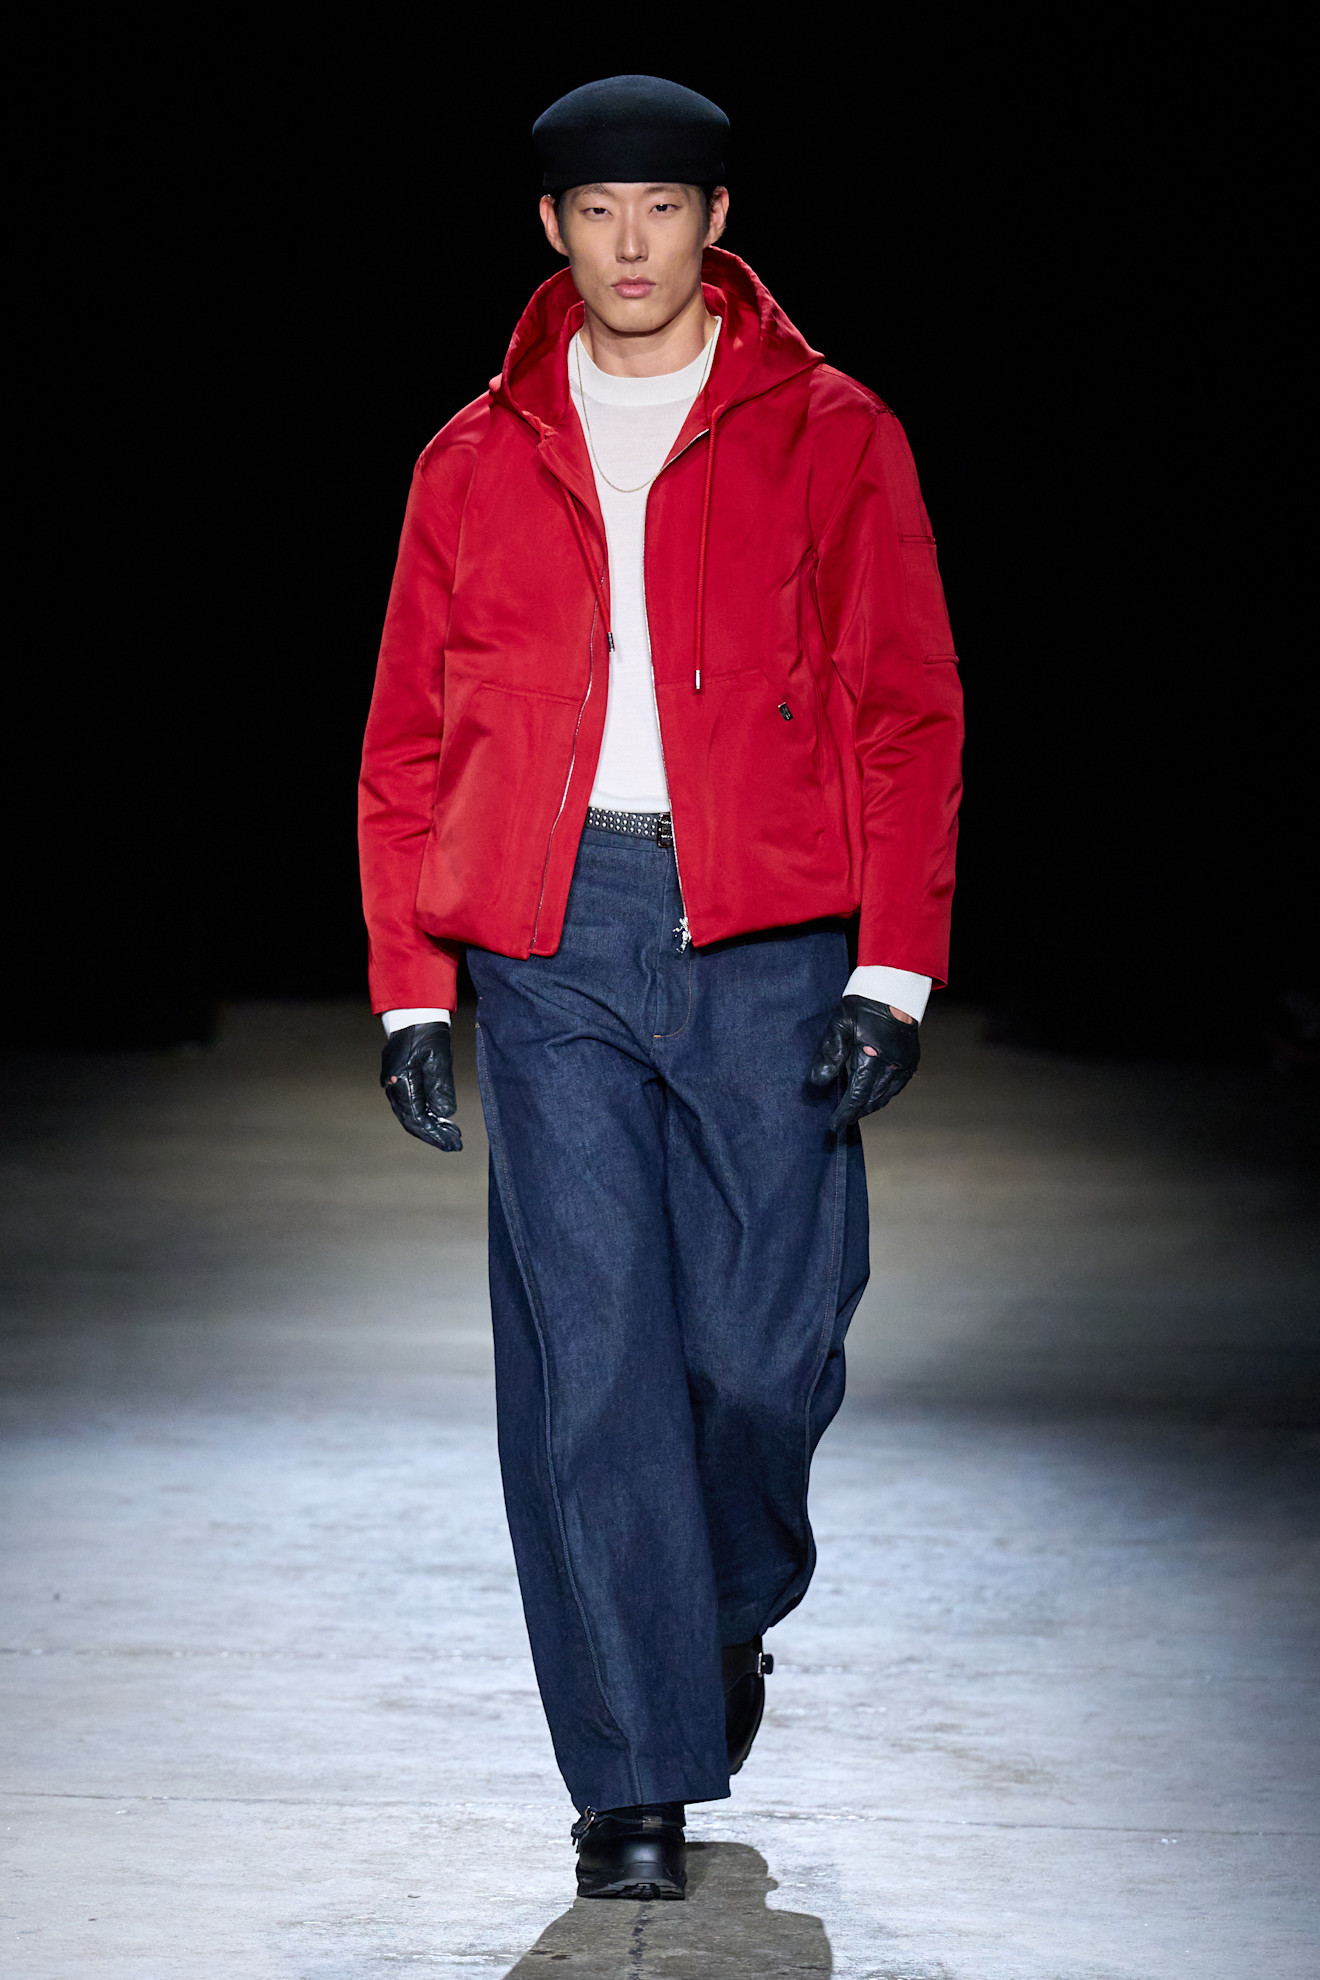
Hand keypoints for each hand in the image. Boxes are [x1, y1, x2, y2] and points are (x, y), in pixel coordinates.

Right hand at [380, 1022, 462, 1151]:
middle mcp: (392, 1085)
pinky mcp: (397, 1079)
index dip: (436, 1134)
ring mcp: (392, 1082)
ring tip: (451, 1134)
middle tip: (454, 1145)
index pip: (418, 1118)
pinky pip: (409, 1104)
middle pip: (412, 1121)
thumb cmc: (427, 1033)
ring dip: (430, 1126)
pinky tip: (440, 1119)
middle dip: (433, 1135)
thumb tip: (445, 1114)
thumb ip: (441, 1087)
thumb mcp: (439, 1059)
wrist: (412, 1013)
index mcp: (401, 1081)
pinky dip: (424, 1114)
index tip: (453, 1143)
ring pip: (410, 1114)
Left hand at [808, 995, 919, 1130]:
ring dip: (869, 1107)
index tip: (833, 1124)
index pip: (857, 1096)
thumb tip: (818, 1081)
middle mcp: (893, 1065)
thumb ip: (829, 1054)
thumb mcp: (840, 1025)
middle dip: (855, 1113)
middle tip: (841, 1121)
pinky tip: (871, 1096)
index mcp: (873, 1057)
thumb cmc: (864, 1005)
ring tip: (854, 1112)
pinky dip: (882, 1095)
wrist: (895, 989)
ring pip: (885, 1096)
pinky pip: (895, 1087)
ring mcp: (905, 1065)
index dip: (845, 1113)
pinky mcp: (911, 1061)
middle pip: (871, 1100)